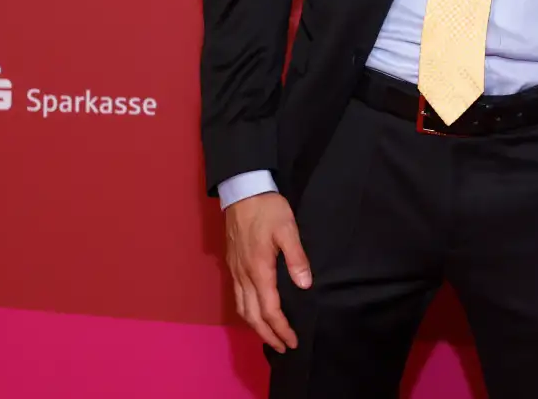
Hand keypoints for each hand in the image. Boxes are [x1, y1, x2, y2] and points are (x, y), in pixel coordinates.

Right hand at [224, 192, 310, 350]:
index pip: (270, 310)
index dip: (281, 328)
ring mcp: (236, 271)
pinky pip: (237, 297)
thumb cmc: (268, 210)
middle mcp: (244, 275)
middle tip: (282, 347)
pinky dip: (247, 312)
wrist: (243, 191)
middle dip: (267, 335)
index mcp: (259, 270)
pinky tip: (255, 313)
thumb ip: (297, 258)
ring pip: (241, 309)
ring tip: (270, 336)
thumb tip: (304, 285)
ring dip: (255, 327)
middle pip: (252, 316)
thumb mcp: (288, 230)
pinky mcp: (233, 265)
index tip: (292, 341)